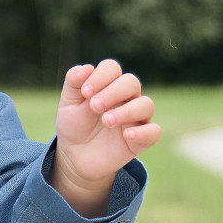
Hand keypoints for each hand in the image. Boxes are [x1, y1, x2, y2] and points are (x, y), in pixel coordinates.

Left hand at [52, 61, 159, 214]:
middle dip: (112, 92)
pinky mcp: (140, 139)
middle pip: (131, 82)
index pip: (112, 68)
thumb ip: (73, 82)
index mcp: (108, 85)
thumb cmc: (74, 125)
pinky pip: (154, 131)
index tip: (85, 92)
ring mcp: (135, 118)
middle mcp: (126, 98)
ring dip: (126, 111)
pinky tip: (126, 135)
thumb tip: (87, 67)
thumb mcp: (68, 103)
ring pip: (146, 104)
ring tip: (106, 121)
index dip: (100, 76)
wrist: (74, 155)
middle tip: (94, 106)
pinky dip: (143, 132)